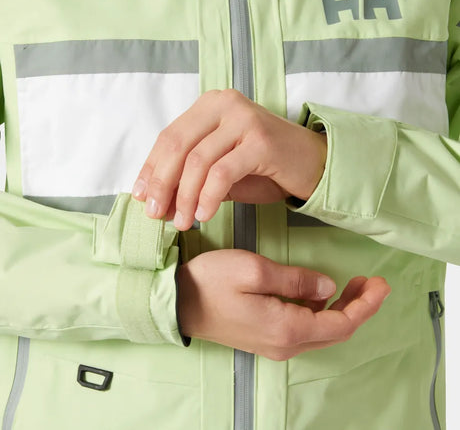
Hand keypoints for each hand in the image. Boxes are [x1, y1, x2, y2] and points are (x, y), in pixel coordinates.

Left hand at [132, 89, 326, 229]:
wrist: (313, 164)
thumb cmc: (264, 168)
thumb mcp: (220, 171)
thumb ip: (190, 180)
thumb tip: (156, 202)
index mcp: (210, 106)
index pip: (169, 137)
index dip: (151, 169)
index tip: (141, 197)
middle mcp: (225, 104)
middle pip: (178, 146)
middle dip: (162, 184)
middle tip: (155, 215)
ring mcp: (244, 119)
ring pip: (198, 161)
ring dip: (184, 197)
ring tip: (181, 222)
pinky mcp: (261, 141)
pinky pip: (223, 172)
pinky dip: (208, 196)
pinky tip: (204, 215)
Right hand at [177, 249, 390, 360]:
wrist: (176, 302)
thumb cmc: (212, 283)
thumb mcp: (254, 271)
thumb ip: (296, 280)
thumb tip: (328, 286)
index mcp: (287, 329)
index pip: (341, 323)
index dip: (365, 304)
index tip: (380, 283)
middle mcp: (285, 344)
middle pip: (335, 329)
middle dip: (357, 306)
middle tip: (369, 281)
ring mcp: (274, 344)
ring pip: (320, 330)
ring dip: (340, 308)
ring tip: (350, 284)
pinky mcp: (265, 337)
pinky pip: (303, 329)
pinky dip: (319, 312)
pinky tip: (317, 293)